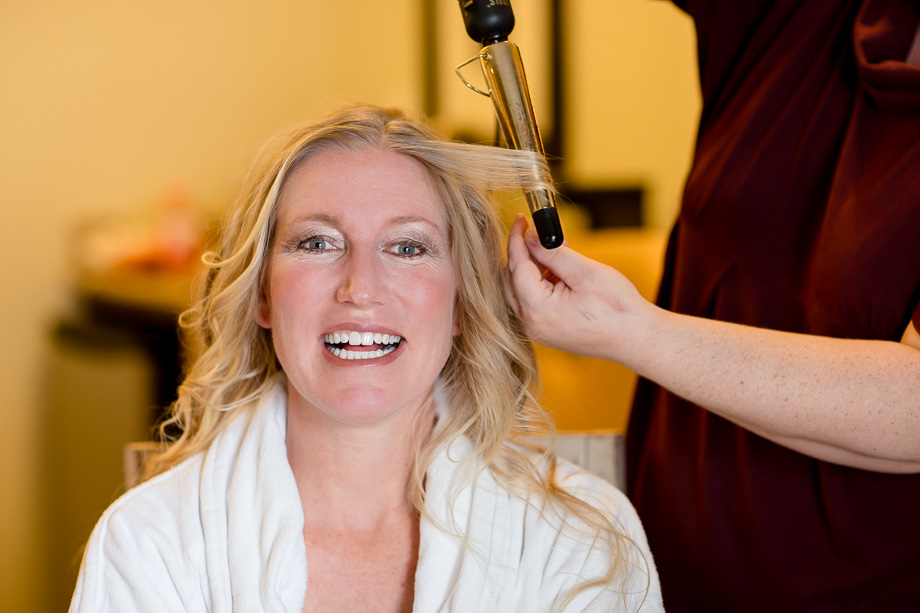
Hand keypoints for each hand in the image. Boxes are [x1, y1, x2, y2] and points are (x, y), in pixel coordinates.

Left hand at [504, 214, 656, 363]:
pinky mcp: (545, 331)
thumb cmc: (616, 307)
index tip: (520, 219)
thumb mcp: (583, 271)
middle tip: (541, 234)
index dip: (516, 238)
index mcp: (537, 309)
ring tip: (560, 252)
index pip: (515, 265)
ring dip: (533, 267)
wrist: (635, 338)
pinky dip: (539, 283)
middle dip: (524, 253)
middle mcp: (530, 323)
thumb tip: (529, 236)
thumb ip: (551, 252)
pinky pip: (531, 301)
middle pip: (511, 279)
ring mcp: (537, 329)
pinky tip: (560, 272)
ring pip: (520, 289)